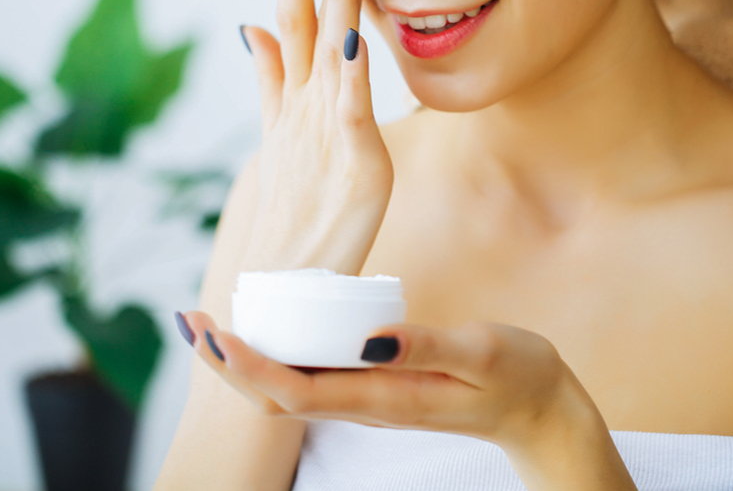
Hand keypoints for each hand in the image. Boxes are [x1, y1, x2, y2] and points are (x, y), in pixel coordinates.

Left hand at [180, 311, 635, 489]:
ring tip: (211, 323)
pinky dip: (277, 353)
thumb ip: (429, 346)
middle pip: (277, 396)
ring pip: (289, 389)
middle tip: (191, 321)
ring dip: (245, 361)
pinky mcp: (375, 382)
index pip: (297, 390)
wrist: (540, 411)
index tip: (215, 335)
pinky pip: (313, 375)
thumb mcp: (483, 353)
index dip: (249, 366)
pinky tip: (268, 325)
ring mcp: (368, 396)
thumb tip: (371, 337)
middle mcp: (366, 402)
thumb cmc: (517, 377)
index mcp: (383, 396)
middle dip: (228, 365)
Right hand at [239, 0, 392, 273]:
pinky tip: (358, 37)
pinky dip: (352, 73)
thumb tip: (251, 26)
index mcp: (293, 102)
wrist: (283, 285)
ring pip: (331, 50)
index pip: (290, 25)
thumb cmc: (290, 214)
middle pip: (307, 24)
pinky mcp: (356, 162)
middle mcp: (305, 107)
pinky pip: (352, 108)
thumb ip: (269, 80)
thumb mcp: (278, 136)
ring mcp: (325, 131)